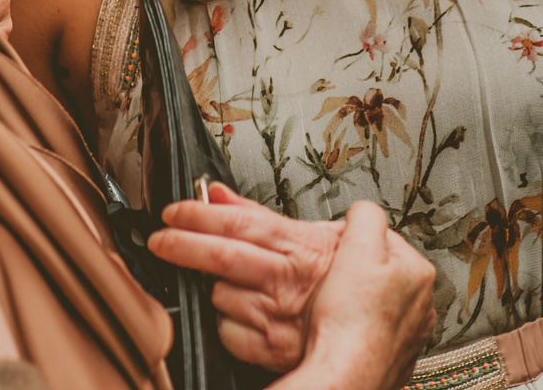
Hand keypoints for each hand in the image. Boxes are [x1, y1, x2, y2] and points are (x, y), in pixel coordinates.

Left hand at [149, 184, 343, 370]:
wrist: (382, 328)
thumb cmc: (350, 279)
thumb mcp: (315, 232)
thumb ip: (258, 213)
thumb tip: (216, 192)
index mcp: (299, 246)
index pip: (238, 222)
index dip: (198, 214)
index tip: (174, 212)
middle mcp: (286, 281)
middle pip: (221, 256)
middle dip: (181, 244)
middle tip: (160, 239)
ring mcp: (278, 317)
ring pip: (219, 296)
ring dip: (210, 287)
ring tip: (224, 280)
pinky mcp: (273, 350)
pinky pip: (228, 334)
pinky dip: (225, 321)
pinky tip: (238, 310)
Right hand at [282, 201, 434, 389]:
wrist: (345, 376)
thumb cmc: (351, 319)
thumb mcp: (357, 246)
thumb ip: (365, 215)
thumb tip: (364, 210)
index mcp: (420, 271)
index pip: (384, 239)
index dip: (355, 243)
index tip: (340, 257)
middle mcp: (423, 304)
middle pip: (382, 272)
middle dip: (359, 274)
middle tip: (337, 285)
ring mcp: (411, 335)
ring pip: (379, 304)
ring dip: (360, 304)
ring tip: (339, 311)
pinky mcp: (395, 358)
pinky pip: (374, 334)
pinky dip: (360, 332)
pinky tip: (345, 333)